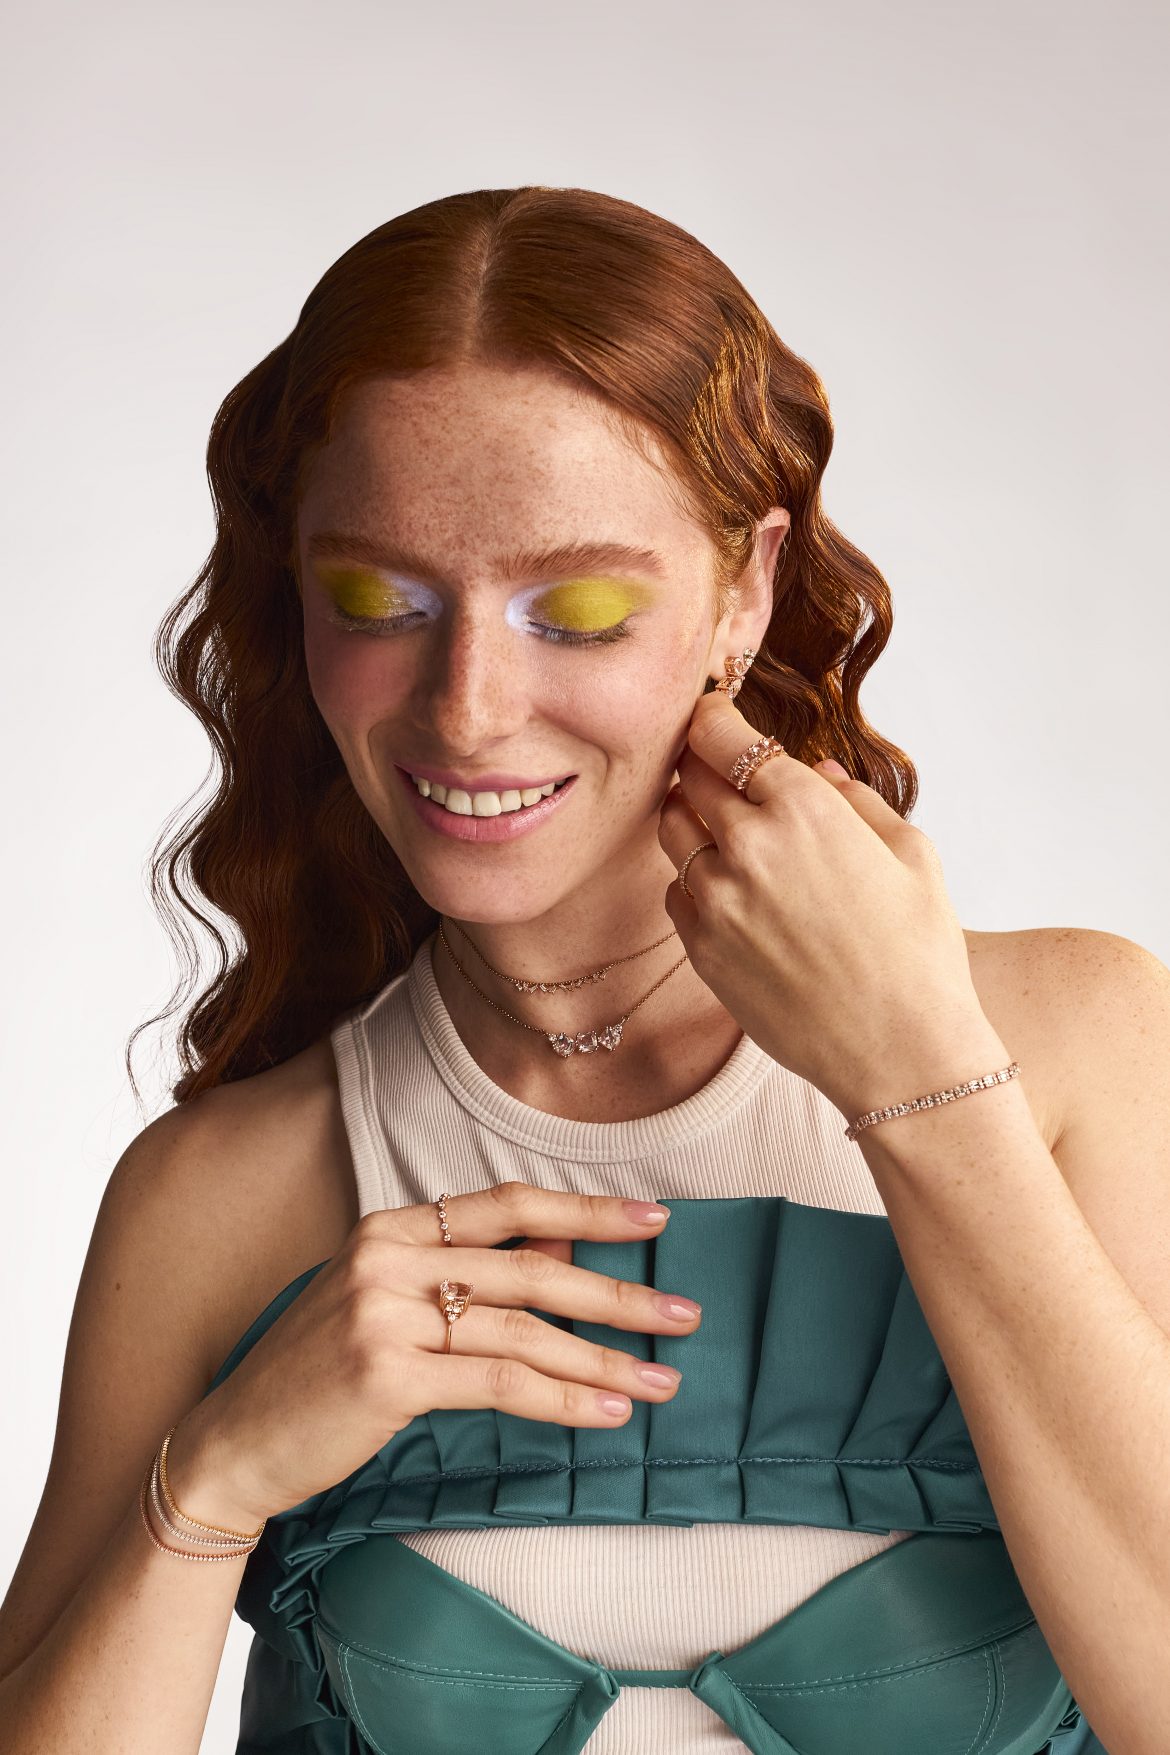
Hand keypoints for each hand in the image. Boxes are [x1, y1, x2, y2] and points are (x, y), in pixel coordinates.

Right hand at [172, 1184, 699, 1525]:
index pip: (509, 1205)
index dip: (588, 1211)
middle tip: (684, 1312)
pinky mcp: (386, 1373)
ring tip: (661, 1380)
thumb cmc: (318, 1376)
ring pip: (523, 1329)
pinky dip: (562, 1398)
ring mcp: (384, 1312)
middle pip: (531, 1265)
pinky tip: (606, 1414)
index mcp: (391, 1227)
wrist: (232, 1442)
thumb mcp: (389, 1307)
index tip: (656, 1220)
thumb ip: (469, 1277)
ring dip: (603, 1357)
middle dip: (617, 1291)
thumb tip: (569, 1256)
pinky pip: (499, 1382)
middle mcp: (388, 1255)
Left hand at [657, 691, 1004, 1120]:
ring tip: (725, 831)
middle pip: (688, 775)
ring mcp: (716, 898)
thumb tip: (816, 772)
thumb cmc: (920, 952)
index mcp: (804, 807)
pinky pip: (676, 891)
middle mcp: (748, 844)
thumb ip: (855, 799)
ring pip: (672, 829)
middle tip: (718, 771)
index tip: (710, 716)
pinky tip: (735, 895)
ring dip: (691, 819)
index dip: (709, 717)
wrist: (900, 1051)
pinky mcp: (700, 946)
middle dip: (702, 766)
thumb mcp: (912, 854)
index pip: (721, 733)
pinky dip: (695, 881)